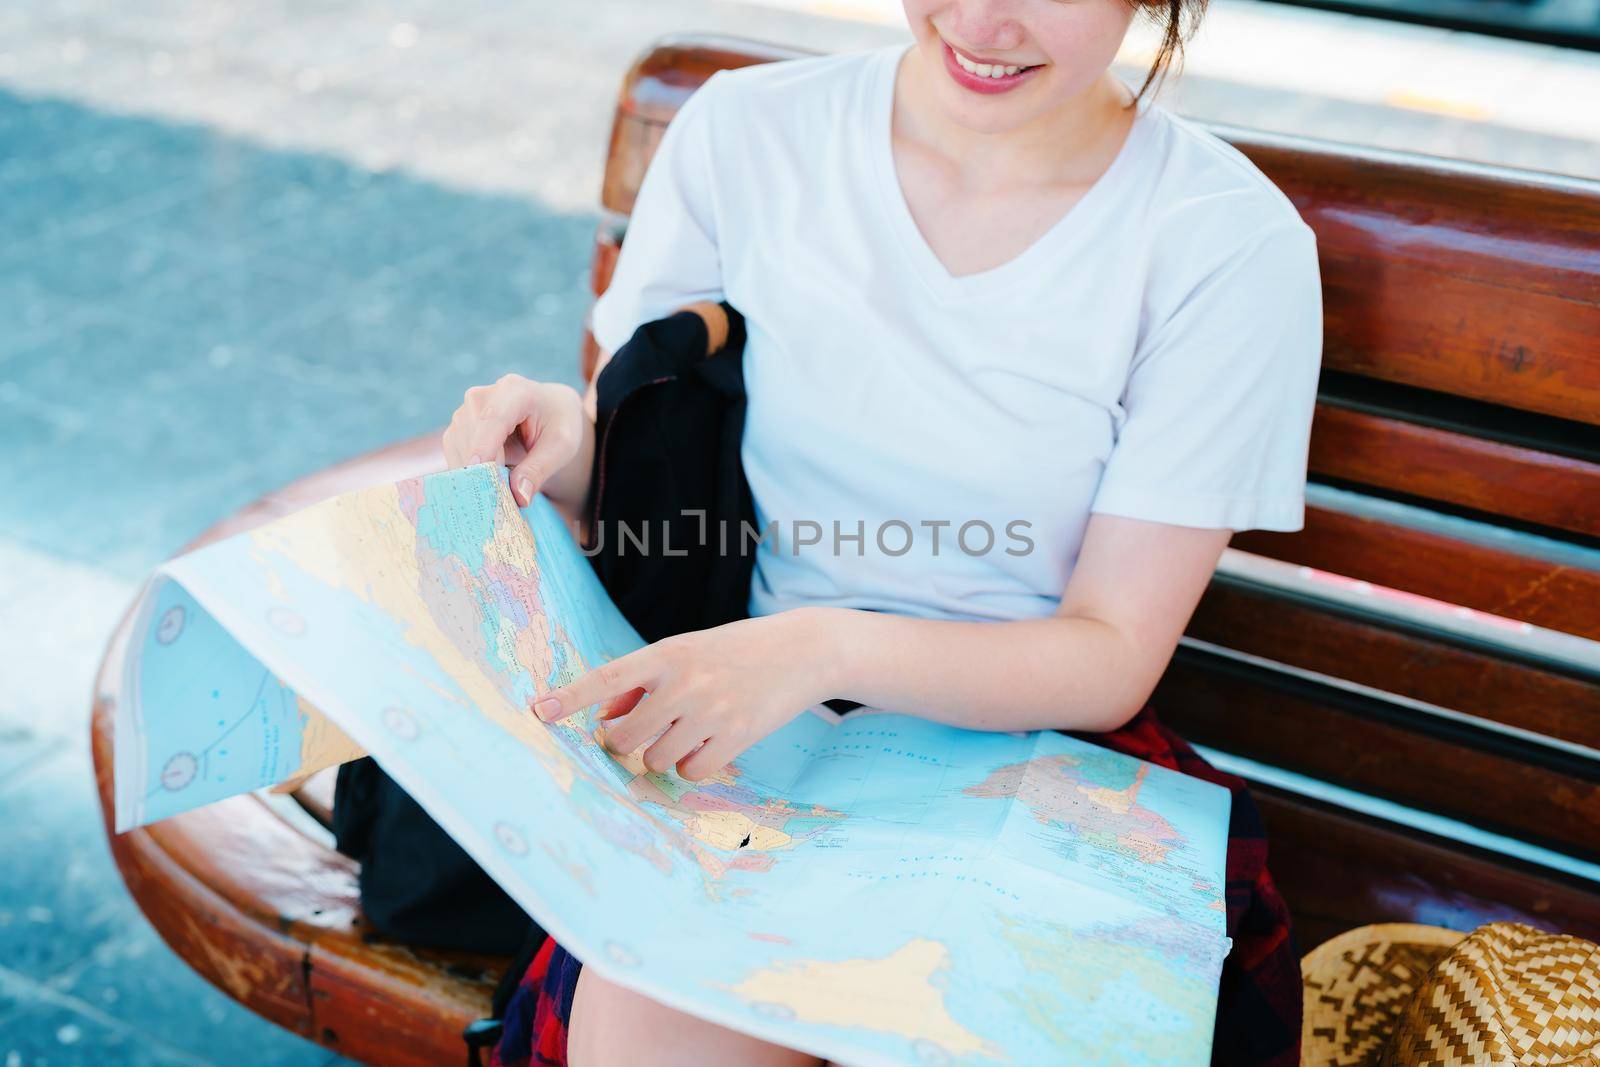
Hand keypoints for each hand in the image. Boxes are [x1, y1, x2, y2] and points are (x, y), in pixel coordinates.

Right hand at [442, 373, 587, 506]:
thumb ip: (539, 469)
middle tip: (504, 501)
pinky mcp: (456, 431)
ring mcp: (464, 413)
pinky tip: (490, 483)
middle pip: (472, 438)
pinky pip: (455, 458)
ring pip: (460, 451)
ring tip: (502, 491)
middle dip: (484, 471)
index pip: (493, 419)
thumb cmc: (558, 425)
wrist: (549, 413)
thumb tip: (518, 496)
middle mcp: (481, 396)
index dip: (483, 445)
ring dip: (477, 476)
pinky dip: (470, 475)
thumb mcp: (562, 446)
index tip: (477, 470)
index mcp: (513, 390)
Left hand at [533, 610, 838, 780]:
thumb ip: (644, 681)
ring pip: (655, 759)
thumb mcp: (688, 651)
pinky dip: (692, 766)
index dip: (572, 697)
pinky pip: (690, 771)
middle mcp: (684, 682)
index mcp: (667, 654)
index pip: (607, 678)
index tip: (540, 712)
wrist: (802, 649)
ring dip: (662, 755)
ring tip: (688, 733)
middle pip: (625, 737)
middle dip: (626, 743)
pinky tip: (709, 746)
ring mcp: (711, 711)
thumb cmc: (736, 651)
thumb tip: (606, 714)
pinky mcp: (736, 736)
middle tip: (642, 733)